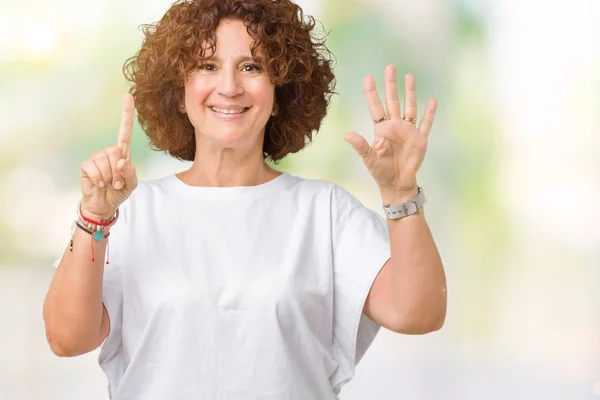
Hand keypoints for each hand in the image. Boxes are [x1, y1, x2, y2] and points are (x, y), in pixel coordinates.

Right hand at [79, 93, 138, 219]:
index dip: (126, 114)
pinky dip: (99, 179)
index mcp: (122, 153)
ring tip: (109, 183)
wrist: (104, 204)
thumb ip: (130, 172)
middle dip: (118, 171)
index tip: (128, 96)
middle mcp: (108, 152)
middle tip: (117, 181)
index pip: (125, 131)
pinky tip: (99, 183)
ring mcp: (96, 157)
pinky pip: (94, 169)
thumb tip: (121, 160)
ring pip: (105, 161)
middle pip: (115, 151)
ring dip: (109, 177)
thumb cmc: (119, 191)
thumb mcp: (131, 184)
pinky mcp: (86, 166)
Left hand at [344, 65, 436, 194]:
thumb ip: (361, 146)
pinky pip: (426, 123)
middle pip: (393, 101)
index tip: (368, 77)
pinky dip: (430, 113)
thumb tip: (347, 135)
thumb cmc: (381, 171)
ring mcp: (408, 131)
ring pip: (409, 107)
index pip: (376, 107)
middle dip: (391, 85)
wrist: (397, 183)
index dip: (372, 93)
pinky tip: (432, 100)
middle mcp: (395, 126)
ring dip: (410, 92)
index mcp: (381, 129)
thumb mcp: (369, 159)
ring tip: (409, 76)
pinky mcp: (420, 139)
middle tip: (390, 67)